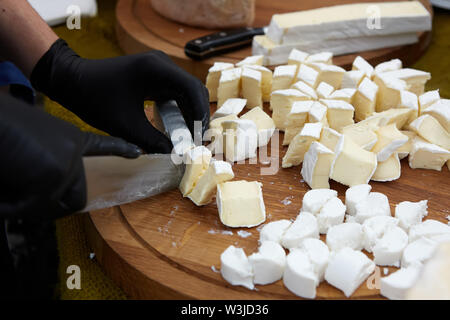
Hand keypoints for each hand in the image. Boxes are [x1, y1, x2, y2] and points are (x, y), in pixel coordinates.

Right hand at [0, 93, 140, 218]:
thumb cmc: (2, 128)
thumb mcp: (30, 146)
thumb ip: (45, 165)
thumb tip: (40, 191)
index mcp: (70, 138)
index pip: (103, 145)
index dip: (120, 149)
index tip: (137, 153)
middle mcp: (73, 150)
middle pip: (77, 198)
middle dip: (52, 206)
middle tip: (24, 198)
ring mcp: (67, 162)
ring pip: (52, 207)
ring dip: (24, 204)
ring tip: (7, 185)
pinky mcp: (55, 174)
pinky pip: (32, 208)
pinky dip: (9, 205)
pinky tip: (1, 189)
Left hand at [30, 39, 209, 153]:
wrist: (71, 80)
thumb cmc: (95, 99)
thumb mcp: (126, 125)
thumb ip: (153, 141)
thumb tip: (175, 156)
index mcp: (157, 69)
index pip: (193, 90)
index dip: (201, 114)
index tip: (201, 137)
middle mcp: (162, 64)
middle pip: (193, 90)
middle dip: (197, 116)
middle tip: (198, 140)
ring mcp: (159, 68)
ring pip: (185, 92)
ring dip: (189, 113)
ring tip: (189, 137)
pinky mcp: (154, 75)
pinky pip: (174, 92)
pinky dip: (178, 110)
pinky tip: (177, 127)